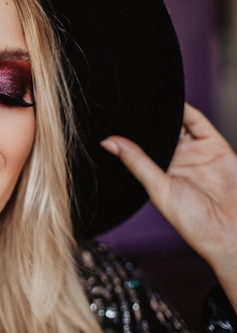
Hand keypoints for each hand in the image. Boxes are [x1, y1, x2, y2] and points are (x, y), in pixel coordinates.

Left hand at [101, 102, 236, 307]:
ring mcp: (194, 152)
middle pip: (156, 132)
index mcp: (157, 173)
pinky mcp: (214, 146)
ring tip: (145, 99)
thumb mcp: (158, 189)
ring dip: (163, 112)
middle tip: (126, 103)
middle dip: (144, 120)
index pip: (137, 146)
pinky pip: (197, 122)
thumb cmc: (195, 223)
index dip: (126, 133)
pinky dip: (185, 110)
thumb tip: (109, 142)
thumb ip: (137, 162)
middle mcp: (175, 161)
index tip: (108, 118)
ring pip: (175, 123)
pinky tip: (172, 102)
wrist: (233, 233)